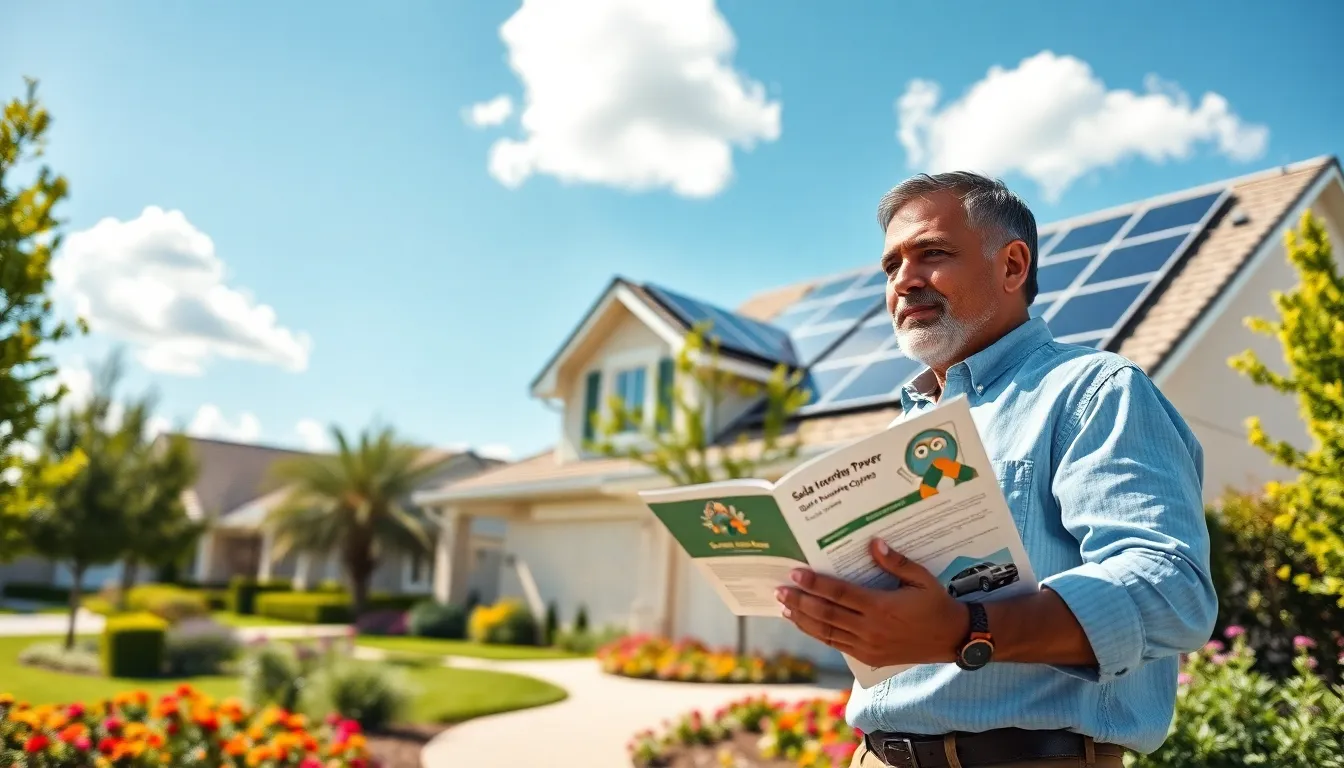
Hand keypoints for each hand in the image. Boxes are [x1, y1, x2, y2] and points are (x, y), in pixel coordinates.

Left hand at [776, 538, 970, 667]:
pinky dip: (818, 634)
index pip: (839, 593)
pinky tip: (806, 625)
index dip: (814, 584)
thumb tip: (873, 543)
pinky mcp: (868, 658)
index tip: (795, 574)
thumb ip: (895, 562)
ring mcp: (867, 646)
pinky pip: (836, 644)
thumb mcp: (921, 579)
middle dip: (799, 602)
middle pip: (826, 614)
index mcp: (880, 607)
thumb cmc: (936, 604)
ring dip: (803, 620)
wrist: (952, 639)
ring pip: (826, 632)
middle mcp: (870, 629)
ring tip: (784, 609)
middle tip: (779, 591)